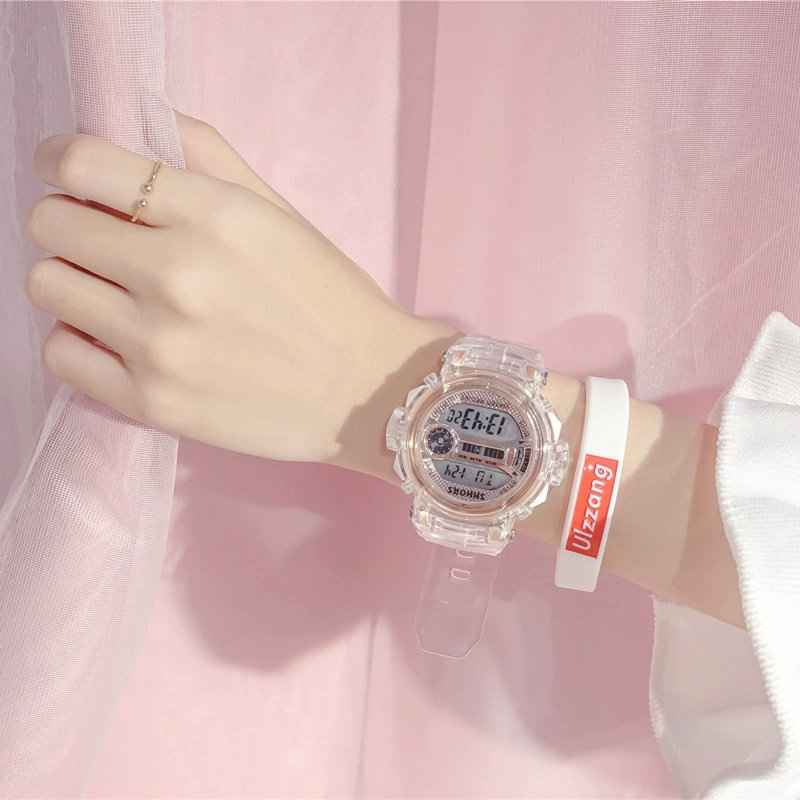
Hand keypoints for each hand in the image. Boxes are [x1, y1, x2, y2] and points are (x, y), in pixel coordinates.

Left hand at [24, 109, 456, 466]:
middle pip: (51, 225)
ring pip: (47, 287)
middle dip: (68, 223)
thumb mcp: (281, 213)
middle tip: (100, 241)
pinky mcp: (153, 401)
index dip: (59, 161)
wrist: (370, 390)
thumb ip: (208, 154)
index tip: (66, 173)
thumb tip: (139, 121)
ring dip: (72, 282)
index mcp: (215, 216)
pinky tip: (118, 340)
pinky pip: (62, 356)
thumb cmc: (331, 299)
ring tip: (113, 294)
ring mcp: (160, 343)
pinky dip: (79, 342)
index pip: (81, 163)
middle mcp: (178, 274)